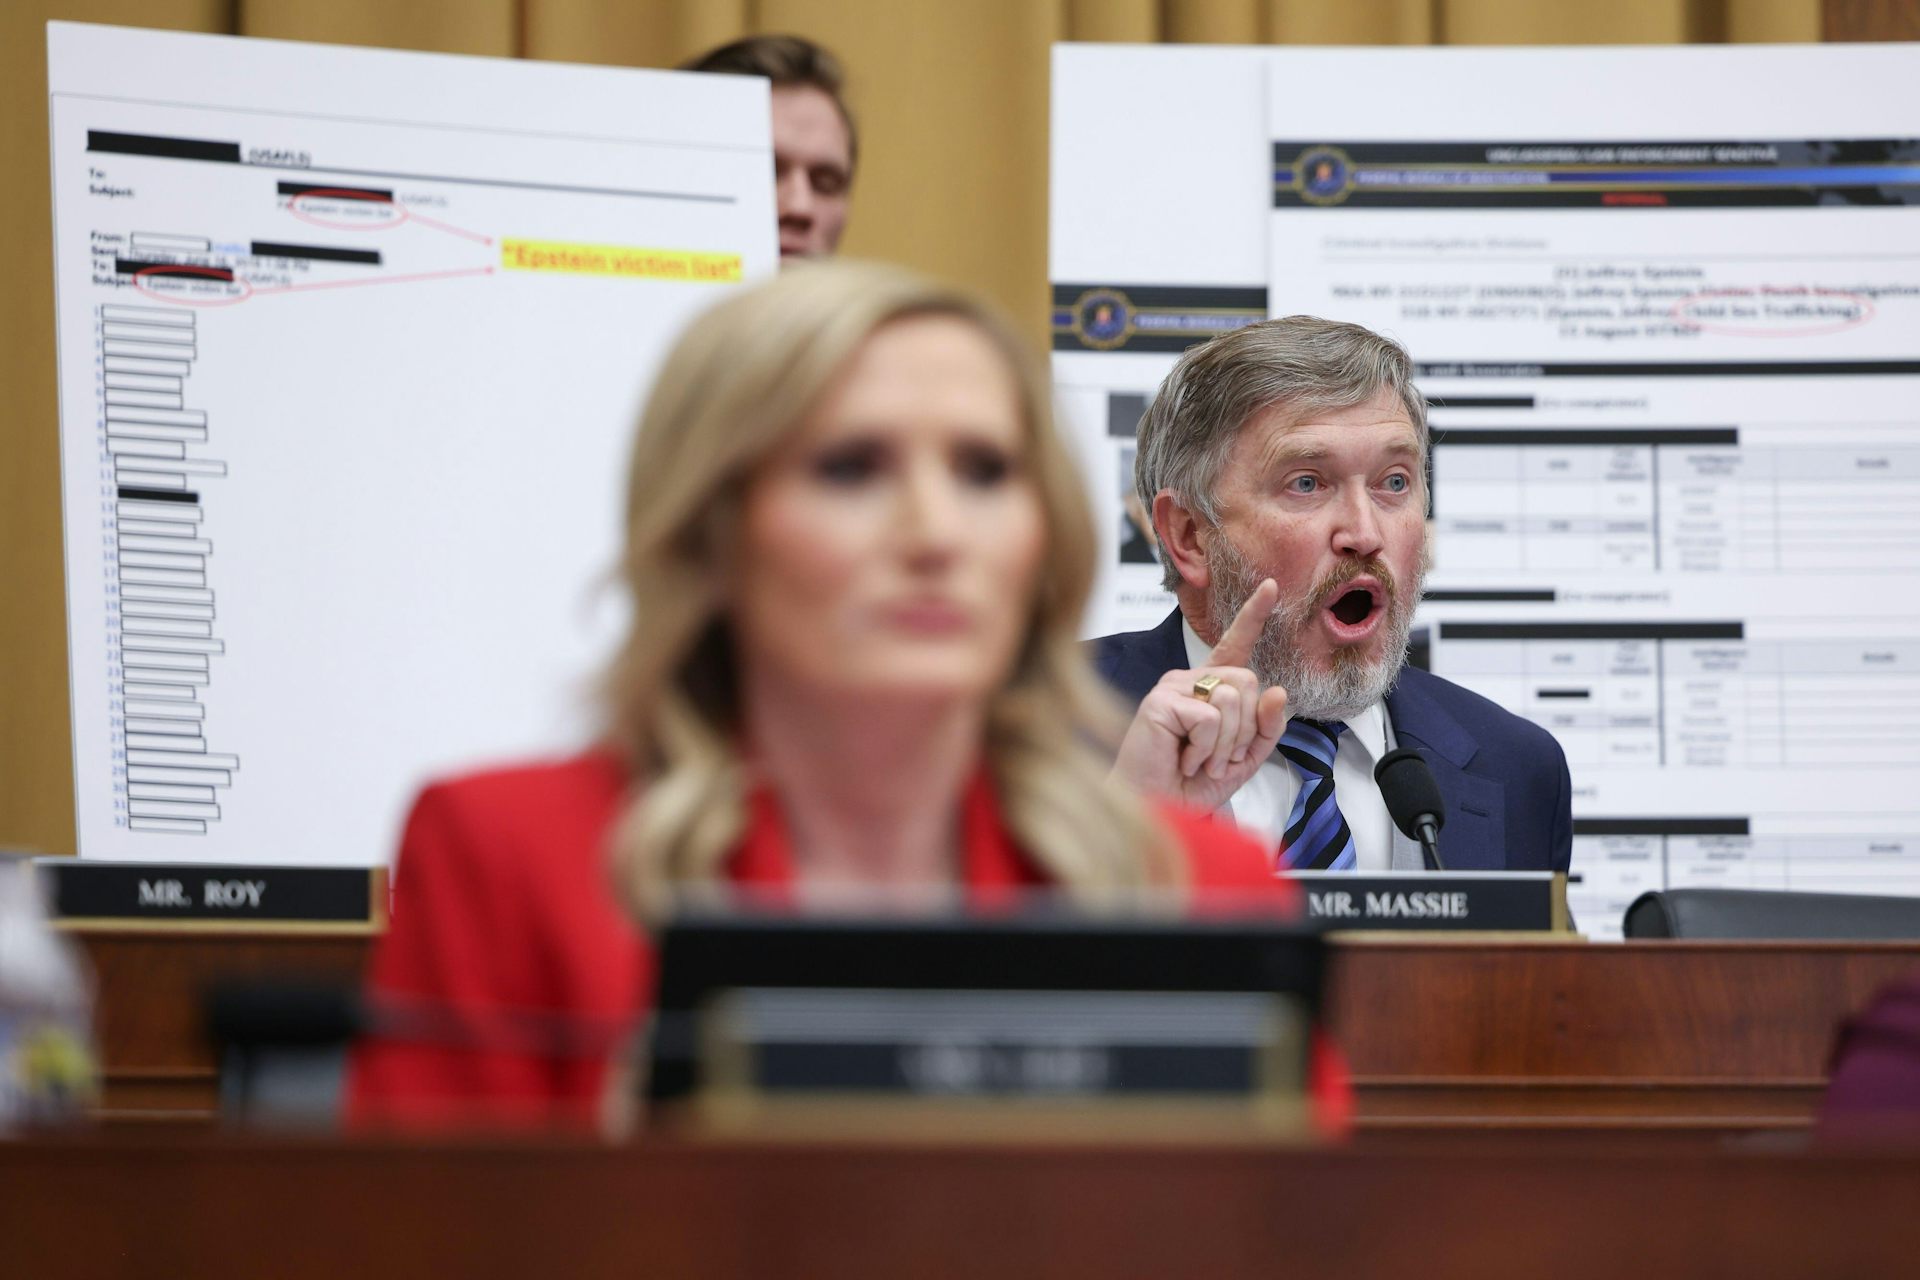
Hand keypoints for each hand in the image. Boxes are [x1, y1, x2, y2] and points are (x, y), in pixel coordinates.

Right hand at [1109, 580, 1289, 811]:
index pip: (1236, 646)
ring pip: (1232, 698)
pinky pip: (1208, 717)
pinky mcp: (1159, 702)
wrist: (1160, 810)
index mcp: (1210, 689)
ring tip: (1199, 762)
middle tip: (1218, 758)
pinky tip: (1184, 760)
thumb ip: (1266, 727)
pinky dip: (1205, 749)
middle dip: (1245, 729)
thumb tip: (1278, 691)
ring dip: (1225, 744)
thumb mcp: (1243, 758)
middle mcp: (1190, 680)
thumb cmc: (1193, 785)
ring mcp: (1172, 687)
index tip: (1271, 586)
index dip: (1253, 616)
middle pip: (1248, 681)